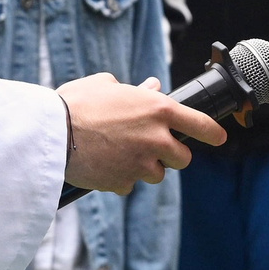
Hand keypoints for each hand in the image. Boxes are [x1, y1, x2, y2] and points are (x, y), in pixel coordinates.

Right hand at [58, 73, 225, 191]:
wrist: (49, 133)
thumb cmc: (75, 103)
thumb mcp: (106, 85)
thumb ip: (135, 89)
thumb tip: (151, 87)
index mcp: (158, 109)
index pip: (201, 125)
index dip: (213, 133)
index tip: (219, 137)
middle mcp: (156, 138)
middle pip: (183, 158)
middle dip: (171, 154)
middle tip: (152, 146)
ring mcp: (141, 164)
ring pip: (157, 174)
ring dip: (145, 167)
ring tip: (121, 154)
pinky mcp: (123, 182)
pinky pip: (130, 184)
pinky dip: (121, 178)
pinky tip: (104, 165)